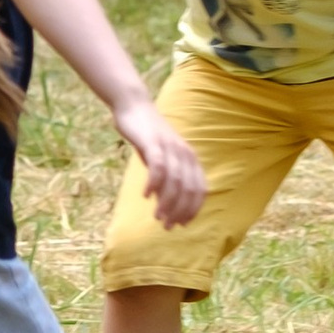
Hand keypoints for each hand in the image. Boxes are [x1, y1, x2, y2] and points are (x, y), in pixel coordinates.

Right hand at [115, 97, 204, 226]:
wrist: (134, 106)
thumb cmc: (147, 137)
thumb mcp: (161, 160)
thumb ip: (166, 180)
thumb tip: (164, 205)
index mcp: (191, 159)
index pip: (199, 190)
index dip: (192, 210)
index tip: (181, 224)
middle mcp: (185, 154)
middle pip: (189, 189)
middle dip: (180, 211)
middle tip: (168, 226)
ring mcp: (170, 147)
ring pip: (175, 182)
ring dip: (167, 203)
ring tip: (158, 217)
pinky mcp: (154, 143)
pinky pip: (158, 167)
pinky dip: (154, 184)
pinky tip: (146, 195)